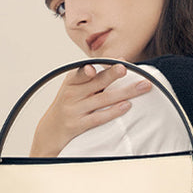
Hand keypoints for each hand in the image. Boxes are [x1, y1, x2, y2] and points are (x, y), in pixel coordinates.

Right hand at [29, 63, 152, 156]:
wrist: (50, 131)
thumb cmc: (68, 106)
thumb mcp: (73, 88)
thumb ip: (92, 77)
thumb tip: (120, 63)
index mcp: (71, 82)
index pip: (84, 70)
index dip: (97, 64)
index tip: (111, 60)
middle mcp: (71, 94)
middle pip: (97, 82)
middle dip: (113, 74)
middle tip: (126, 68)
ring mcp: (75, 110)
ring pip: (103, 99)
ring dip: (125, 92)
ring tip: (142, 86)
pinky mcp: (78, 125)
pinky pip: (99, 117)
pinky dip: (113, 111)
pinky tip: (127, 105)